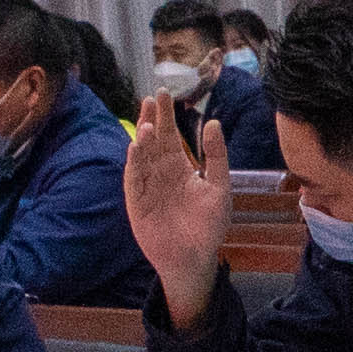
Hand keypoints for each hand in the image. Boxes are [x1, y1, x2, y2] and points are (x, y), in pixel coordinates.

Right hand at [117, 93, 230, 311]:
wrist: (196, 258)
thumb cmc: (209, 225)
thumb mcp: (219, 187)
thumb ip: (216, 157)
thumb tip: (213, 123)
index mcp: (179, 167)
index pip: (169, 135)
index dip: (165, 114)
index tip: (162, 93)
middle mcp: (159, 173)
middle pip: (153, 141)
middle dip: (151, 119)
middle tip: (151, 97)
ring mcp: (147, 187)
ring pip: (141, 158)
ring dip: (143, 140)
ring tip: (148, 124)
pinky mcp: (137, 203)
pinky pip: (133, 180)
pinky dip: (134, 164)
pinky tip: (135, 147)